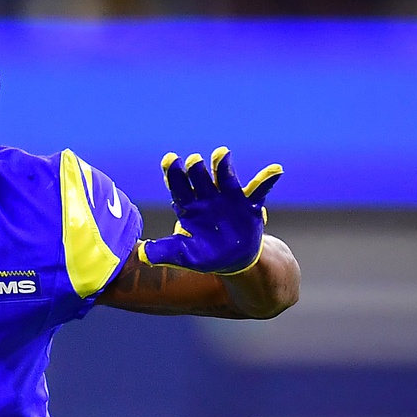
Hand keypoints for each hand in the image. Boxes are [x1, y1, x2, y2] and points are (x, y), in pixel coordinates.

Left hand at [140, 147, 282, 274]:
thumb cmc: (206, 255)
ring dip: (223, 165)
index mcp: (189, 206)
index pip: (179, 186)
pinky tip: (276, 169)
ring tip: (222, 153)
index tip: (169, 159)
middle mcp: (207, 197)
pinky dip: (267, 179)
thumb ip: (164, 252)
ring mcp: (229, 198)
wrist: (235, 262)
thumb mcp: (184, 256)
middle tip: (193, 161)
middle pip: (200, 178)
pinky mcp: (249, 204)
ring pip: (225, 177)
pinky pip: (259, 190)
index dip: (174, 173)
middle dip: (196, 169)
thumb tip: (140, 254)